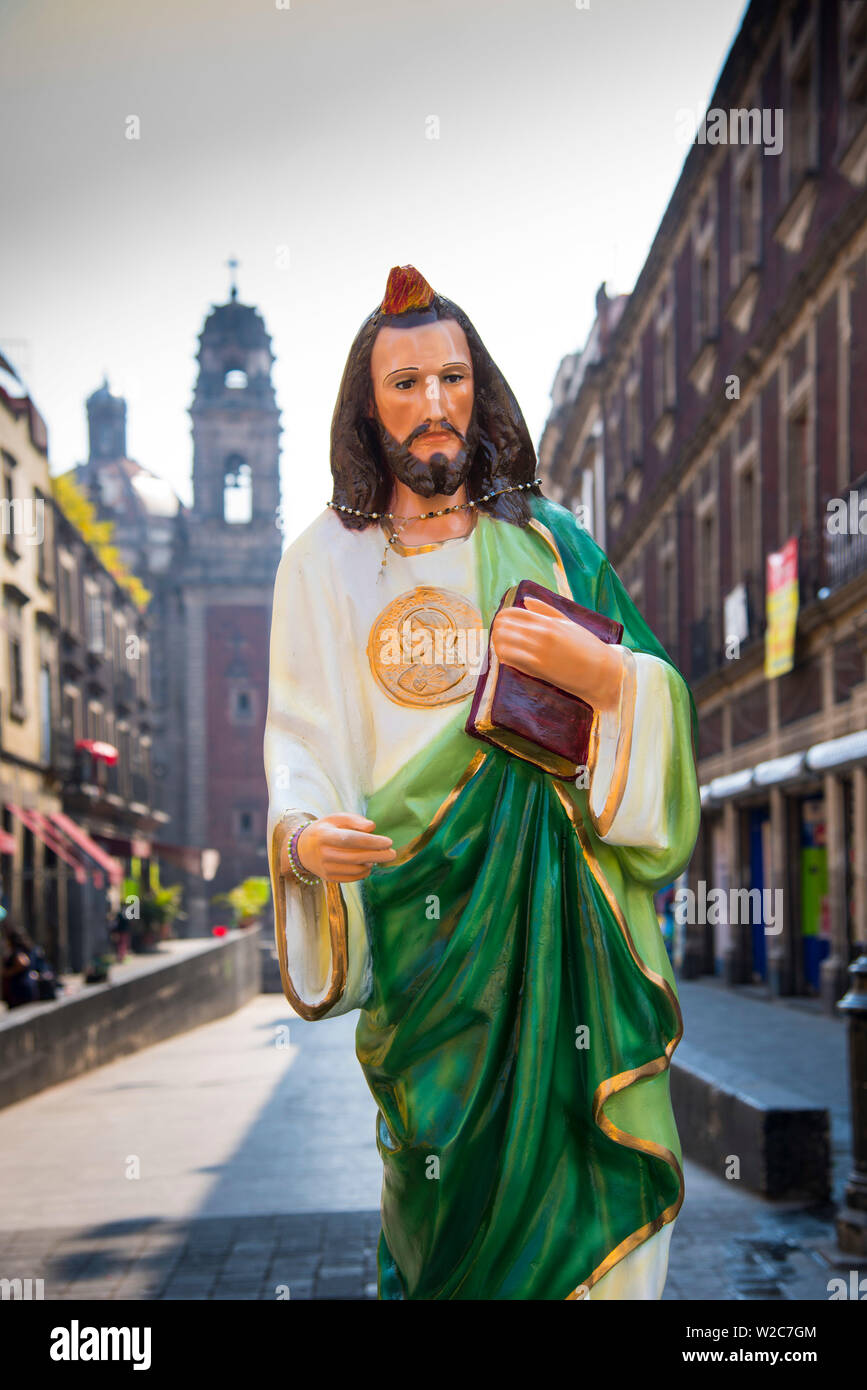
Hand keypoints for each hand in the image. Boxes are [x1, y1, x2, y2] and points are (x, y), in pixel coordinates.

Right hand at [280, 812, 396, 882]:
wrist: (302, 849)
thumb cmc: (325, 830)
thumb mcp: (336, 818)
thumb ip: (355, 820)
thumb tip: (372, 827)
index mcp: (324, 835)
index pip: (351, 839)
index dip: (371, 841)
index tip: (388, 842)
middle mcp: (323, 853)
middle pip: (356, 857)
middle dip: (378, 855)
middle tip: (392, 854)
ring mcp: (325, 868)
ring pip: (355, 869)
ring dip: (371, 863)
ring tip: (378, 856)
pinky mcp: (328, 878)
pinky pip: (352, 878)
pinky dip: (364, 872)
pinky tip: (368, 864)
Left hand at [490, 595, 624, 711]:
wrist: (600, 671)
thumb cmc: (586, 647)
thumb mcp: (567, 623)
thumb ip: (545, 610)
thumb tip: (526, 600)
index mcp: (547, 621)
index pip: (511, 613)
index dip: (501, 619)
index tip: (501, 625)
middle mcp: (541, 634)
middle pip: (503, 627)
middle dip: (497, 632)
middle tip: (499, 638)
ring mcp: (539, 650)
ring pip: (503, 643)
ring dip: (498, 645)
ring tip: (501, 649)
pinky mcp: (539, 667)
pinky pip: (511, 659)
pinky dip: (505, 658)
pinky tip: (507, 659)